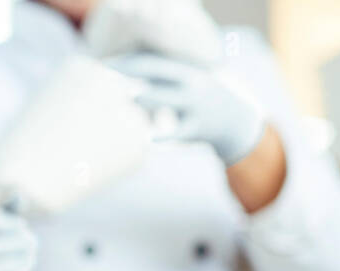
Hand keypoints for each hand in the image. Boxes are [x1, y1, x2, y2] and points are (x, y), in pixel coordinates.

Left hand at [111, 53, 264, 165]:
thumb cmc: (198, 101)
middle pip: (158, 71)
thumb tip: (125, 76)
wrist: (234, 122)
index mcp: (186, 70)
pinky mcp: (198, 128)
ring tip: (127, 97)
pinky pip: (178, 132)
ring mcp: (196, 105)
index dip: (128, 61)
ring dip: (147, 97)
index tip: (105, 63)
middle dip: (131, 70)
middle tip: (104, 73)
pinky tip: (147, 140)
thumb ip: (159, 80)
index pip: (153, 60)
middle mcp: (192, 83)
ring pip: (168, 99)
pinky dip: (163, 136)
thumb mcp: (183, 85)